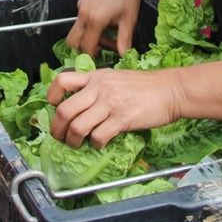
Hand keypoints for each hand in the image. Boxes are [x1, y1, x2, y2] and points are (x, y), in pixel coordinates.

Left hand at [46, 68, 178, 147]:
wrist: (170, 90)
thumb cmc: (145, 86)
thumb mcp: (115, 77)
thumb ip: (97, 87)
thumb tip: (80, 104)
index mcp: (95, 77)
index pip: (62, 80)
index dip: (52, 96)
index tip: (53, 108)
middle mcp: (99, 88)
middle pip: (64, 110)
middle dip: (57, 129)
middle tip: (60, 137)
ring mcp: (110, 104)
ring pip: (77, 127)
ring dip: (73, 141)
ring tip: (77, 144)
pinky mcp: (122, 119)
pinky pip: (98, 136)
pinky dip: (95, 144)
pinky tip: (100, 143)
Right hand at [67, 0, 142, 55]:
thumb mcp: (129, 19)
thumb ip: (124, 40)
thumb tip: (124, 56)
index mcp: (96, 20)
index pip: (86, 47)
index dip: (92, 56)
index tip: (100, 57)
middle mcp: (84, 13)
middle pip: (73, 40)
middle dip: (82, 48)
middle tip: (98, 48)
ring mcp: (81, 5)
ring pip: (76, 29)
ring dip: (86, 35)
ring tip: (104, 33)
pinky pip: (79, 16)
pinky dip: (87, 23)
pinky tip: (102, 18)